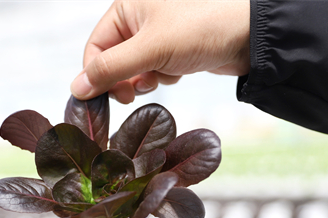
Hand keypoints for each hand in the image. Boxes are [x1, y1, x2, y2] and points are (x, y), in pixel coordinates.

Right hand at [70, 0, 249, 103]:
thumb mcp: (151, 50)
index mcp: (127, 7)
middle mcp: (140, 18)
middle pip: (114, 59)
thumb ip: (111, 69)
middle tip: (132, 94)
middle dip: (124, 78)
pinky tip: (179, 71)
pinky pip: (155, 70)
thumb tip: (76, 88)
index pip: (95, 46)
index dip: (96, 74)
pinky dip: (163, 76)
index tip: (104, 98)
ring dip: (144, 78)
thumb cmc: (202, 28)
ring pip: (134, 68)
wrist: (250, 36)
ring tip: (161, 76)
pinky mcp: (174, 49)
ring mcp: (158, 34)